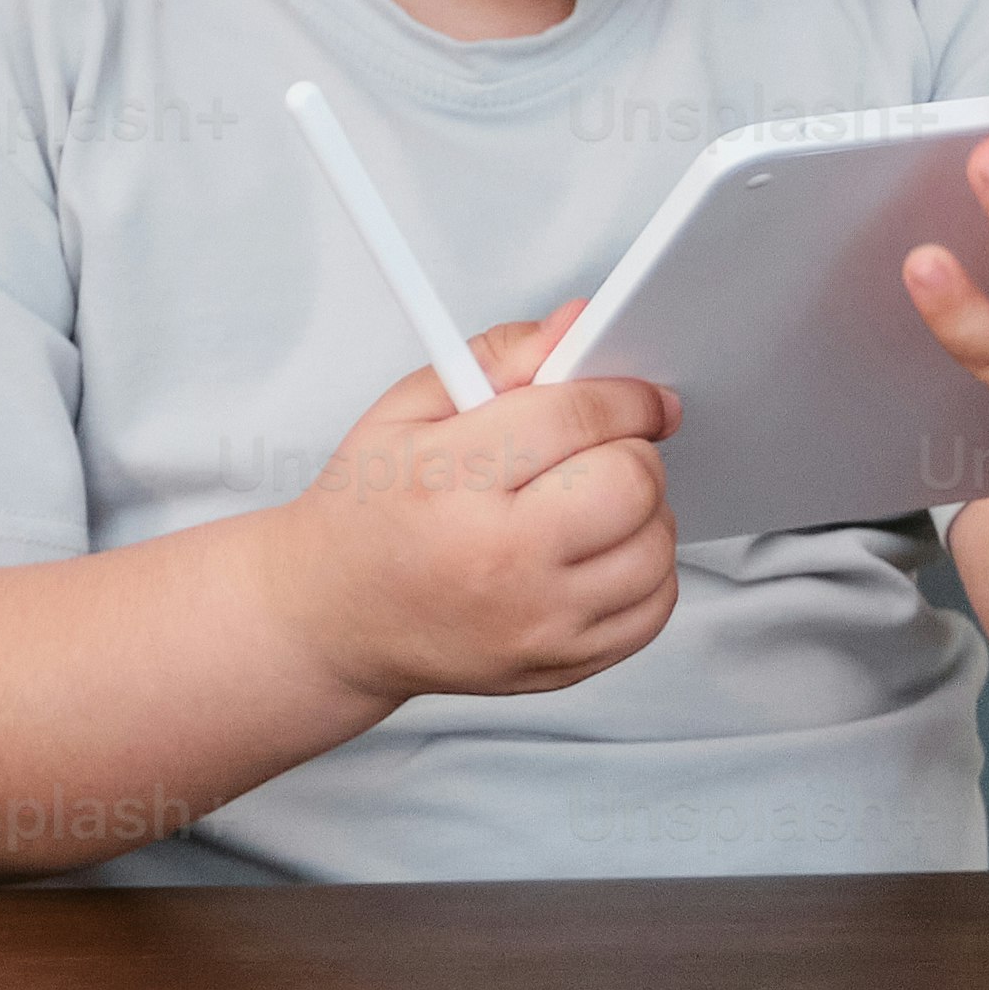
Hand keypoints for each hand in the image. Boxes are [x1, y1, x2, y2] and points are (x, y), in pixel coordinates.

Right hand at [263, 305, 676, 703]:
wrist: (332, 617)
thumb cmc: (368, 511)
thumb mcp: (407, 411)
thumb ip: (498, 358)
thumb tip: (579, 325)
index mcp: (449, 479)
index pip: (578, 415)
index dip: (627, 394)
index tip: (639, 396)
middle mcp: (498, 557)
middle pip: (633, 482)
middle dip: (632, 450)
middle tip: (602, 450)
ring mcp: (536, 621)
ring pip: (656, 545)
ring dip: (643, 512)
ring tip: (592, 503)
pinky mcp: (562, 664)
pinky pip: (654, 606)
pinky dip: (645, 571)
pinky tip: (599, 552)